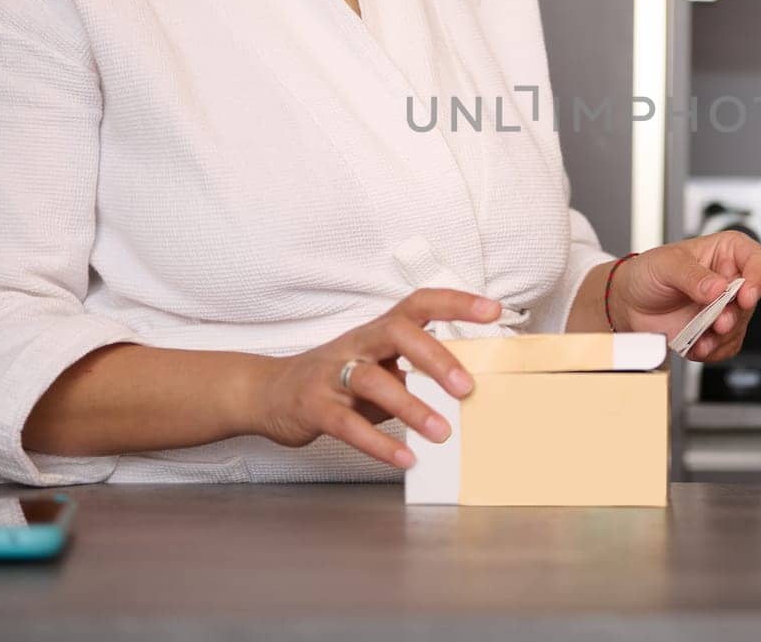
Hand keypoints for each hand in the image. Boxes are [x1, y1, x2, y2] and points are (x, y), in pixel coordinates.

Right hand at [251, 288, 499, 468]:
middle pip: (398, 333)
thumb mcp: (376, 366)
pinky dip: (379, 443)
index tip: (493, 310)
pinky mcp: (314, 406)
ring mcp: (332, 373)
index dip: (456, 302)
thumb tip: (465, 388)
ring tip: (442, 432)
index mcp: (377, 330)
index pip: (419, 304)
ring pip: (374, 381)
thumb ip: (411, 372)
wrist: (268, 392)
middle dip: (436, 358)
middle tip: (467, 387)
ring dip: (412, 408)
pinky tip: (406, 458)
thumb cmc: (336, 378)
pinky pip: (349, 424)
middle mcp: (357, 344)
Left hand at [609, 231, 760, 361]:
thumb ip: (692, 276)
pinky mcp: (715, 331)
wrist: (628, 302)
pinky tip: (697, 346)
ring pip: (740, 326)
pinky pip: (727, 346)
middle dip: (734, 315)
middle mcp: (729, 280)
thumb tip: (718, 287)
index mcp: (725, 253)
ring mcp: (724, 307)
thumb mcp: (666, 265)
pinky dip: (713, 350)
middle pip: (750, 299)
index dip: (757, 278)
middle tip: (717, 323)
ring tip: (701, 338)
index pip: (757, 260)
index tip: (745, 295)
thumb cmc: (647, 273)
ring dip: (722, 336)